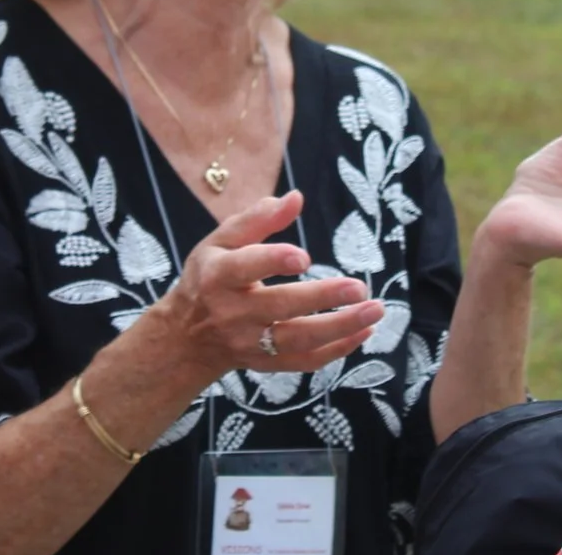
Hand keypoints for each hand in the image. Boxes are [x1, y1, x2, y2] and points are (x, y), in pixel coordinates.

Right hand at [148, 191, 383, 378]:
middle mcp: (232, 312)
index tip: (305, 257)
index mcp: (218, 275)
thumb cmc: (208, 277)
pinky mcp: (265, 364)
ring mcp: (250, 343)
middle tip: (359, 287)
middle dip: (321, 298)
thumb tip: (296, 198)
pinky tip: (364, 333)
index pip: (245, 267)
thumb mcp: (221, 242)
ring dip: (340, 328)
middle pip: (280, 308)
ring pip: (297, 340)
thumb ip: (257, 219)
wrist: (186, 337)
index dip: (273, 261)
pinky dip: (336, 351)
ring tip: (375, 311)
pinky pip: (304, 362)